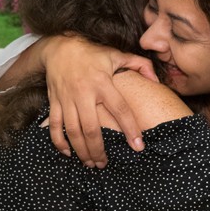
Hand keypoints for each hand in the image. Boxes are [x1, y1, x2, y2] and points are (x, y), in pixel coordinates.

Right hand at [38, 36, 157, 167]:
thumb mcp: (117, 54)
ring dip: (81, 151)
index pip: (120, 109)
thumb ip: (140, 65)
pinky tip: (68, 153)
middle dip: (99, 150)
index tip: (138, 146)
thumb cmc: (92, 52)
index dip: (130, 129)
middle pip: (92, 129)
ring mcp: (67, 98)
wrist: (60, 46)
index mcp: (103, 82)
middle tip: (105, 164)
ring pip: (73, 131)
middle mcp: (84, 92)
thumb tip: (156, 81)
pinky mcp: (54, 101)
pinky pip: (54, 126)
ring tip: (90, 163)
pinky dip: (59, 142)